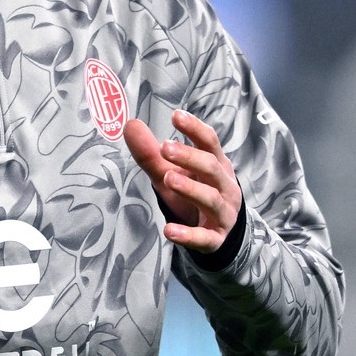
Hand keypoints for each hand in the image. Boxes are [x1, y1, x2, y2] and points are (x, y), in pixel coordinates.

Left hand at [123, 109, 241, 252]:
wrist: (219, 233)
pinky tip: (169, 231)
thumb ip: (152, 154)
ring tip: (169, 178)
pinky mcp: (216, 239)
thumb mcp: (173, 173)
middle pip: (211, 167)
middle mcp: (224, 186)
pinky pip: (204, 237)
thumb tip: (130, 124)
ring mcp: (223, 213)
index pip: (210, 142)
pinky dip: (188, 235)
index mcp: (217, 165)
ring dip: (190, 188)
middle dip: (189, 156)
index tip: (176, 115)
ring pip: (210, 199)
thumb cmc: (195, 194)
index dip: (195, 128)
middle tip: (164, 147)